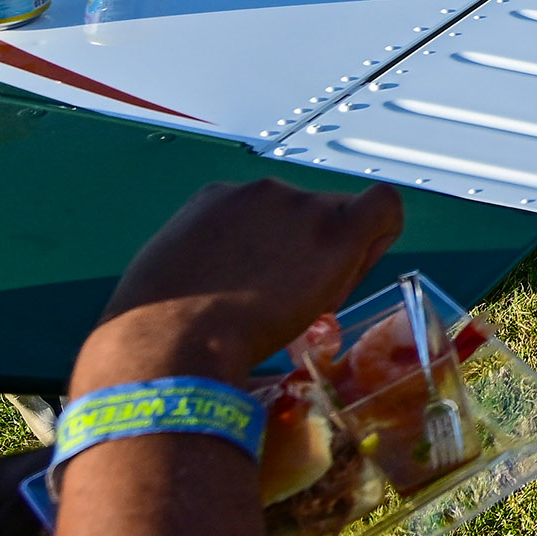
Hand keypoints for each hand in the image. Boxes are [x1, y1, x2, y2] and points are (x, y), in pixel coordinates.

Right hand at [71, 180, 404, 391]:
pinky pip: (382, 208)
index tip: (273, 280)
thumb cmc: (153, 330)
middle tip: (295, 302)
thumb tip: (220, 284)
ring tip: (308, 303)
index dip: (281, 245)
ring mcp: (299, 207)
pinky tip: (365, 258)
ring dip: (335, 256)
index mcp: (217, 199)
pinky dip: (383, 231)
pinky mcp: (334, 233)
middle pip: (311, 213)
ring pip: (341, 221)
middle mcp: (262, 192)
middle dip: (311, 251)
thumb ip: (203, 263)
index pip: (271, 213)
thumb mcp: (167, 275)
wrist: (170, 343)